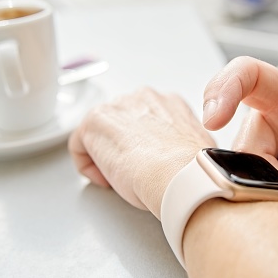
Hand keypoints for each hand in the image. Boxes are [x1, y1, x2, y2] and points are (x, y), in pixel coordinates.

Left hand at [68, 87, 215, 218]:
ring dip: (105, 157)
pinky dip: (88, 166)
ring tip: (119, 179)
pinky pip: (80, 145)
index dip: (142, 146)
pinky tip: (105, 180)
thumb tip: (181, 157)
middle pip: (120, 124)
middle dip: (122, 148)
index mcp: (170, 103)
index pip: (145, 120)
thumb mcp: (198, 149)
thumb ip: (183, 144)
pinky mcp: (95, 121)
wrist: (180, 174)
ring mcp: (117, 106)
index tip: (146, 164)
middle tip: (130, 173)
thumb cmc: (192, 169)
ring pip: (100, 133)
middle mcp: (142, 98)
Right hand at [203, 57, 277, 219]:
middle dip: (265, 181)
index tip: (214, 120)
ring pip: (238, 173)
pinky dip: (261, 201)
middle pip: (244, 147)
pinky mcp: (244, 165)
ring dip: (266, 194)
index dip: (224, 89)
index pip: (248, 74)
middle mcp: (264, 117)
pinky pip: (240, 186)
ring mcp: (251, 142)